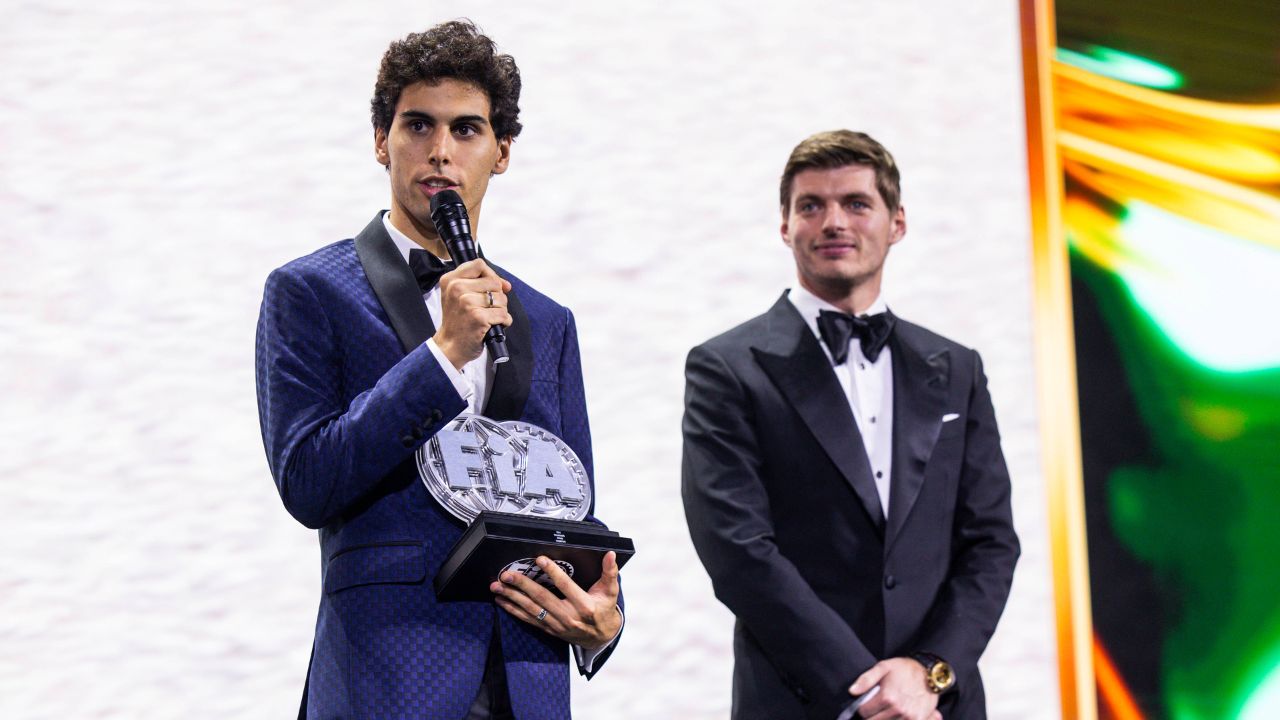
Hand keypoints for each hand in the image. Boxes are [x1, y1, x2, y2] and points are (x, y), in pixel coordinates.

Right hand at [433, 258, 512, 368]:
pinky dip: (503, 322)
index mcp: (451, 280)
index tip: (492, 287)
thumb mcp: (459, 296)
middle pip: (494, 282)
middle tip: (486, 309)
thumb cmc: (457, 321)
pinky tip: (492, 326)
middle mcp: (457, 288)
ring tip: (488, 318)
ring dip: (501, 310)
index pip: (479, 264)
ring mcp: (467, 303)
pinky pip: (503, 314)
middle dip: (497, 297)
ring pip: (501, 299)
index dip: (491, 275)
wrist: (450, 346)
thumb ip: (480, 284)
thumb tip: (506, 285)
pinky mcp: (478, 317)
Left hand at [490, 551, 621, 649]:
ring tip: (497, 587)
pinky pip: (528, 620)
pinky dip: (514, 610)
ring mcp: (557, 625)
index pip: (566, 586)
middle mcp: (569, 617)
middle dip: (523, 585)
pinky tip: (502, 601)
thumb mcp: (611, 591)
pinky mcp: (549, 630)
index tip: (540, 559)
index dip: (552, 572)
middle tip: (507, 574)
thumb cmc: (604, 609)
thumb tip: (610, 554)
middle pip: (542, 598)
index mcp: (584, 605)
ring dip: (512, 598)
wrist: (601, 636)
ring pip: (531, 610)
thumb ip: (610, 572)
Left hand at [849, 658, 939, 719]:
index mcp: (887, 697)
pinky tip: (896, 715)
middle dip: (872, 716)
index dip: (863, 708)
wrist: (929, 673)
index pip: (864, 712)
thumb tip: (852, 691)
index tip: (866, 704)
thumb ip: (866, 680)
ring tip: (887, 711)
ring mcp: (909, 717)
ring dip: (884, 719)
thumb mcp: (883, 667)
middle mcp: (898, 709)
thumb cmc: (905, 669)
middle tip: (876, 708)